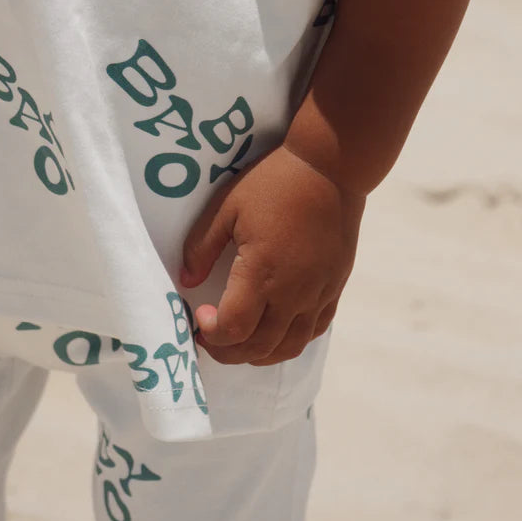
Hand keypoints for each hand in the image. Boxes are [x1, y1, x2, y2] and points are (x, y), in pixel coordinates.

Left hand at [179, 142, 365, 366]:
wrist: (331, 167)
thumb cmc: (275, 182)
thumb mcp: (228, 207)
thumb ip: (202, 247)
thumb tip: (187, 280)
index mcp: (262, 272)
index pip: (233, 329)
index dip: (210, 333)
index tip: (200, 316)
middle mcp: (293, 292)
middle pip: (259, 348)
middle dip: (228, 352)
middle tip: (210, 337)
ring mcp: (318, 294)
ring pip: (289, 347)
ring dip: (259, 353)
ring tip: (240, 340)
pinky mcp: (334, 288)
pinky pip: (314, 331)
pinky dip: (290, 340)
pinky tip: (275, 328)